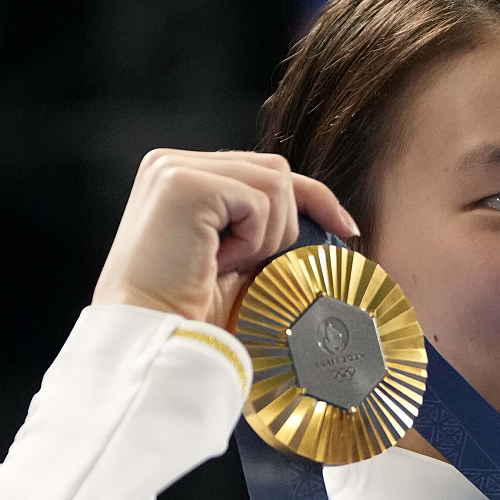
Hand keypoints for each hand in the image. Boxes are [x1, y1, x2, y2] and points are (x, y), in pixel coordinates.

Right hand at [92, 149, 358, 325]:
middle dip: (283, 225)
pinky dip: (251, 240)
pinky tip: (215, 262)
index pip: (263, 170)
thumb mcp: (241, 256)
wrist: (153, 336)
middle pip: (275, 171)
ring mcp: (174, 168)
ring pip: (275, 182)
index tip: (347, 228)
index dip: (312, 197)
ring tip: (224, 265)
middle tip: (248, 266)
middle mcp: (172, 162)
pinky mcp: (183, 182)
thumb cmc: (192, 309)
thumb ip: (264, 222)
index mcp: (182, 176)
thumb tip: (332, 215)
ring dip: (266, 236)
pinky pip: (258, 201)